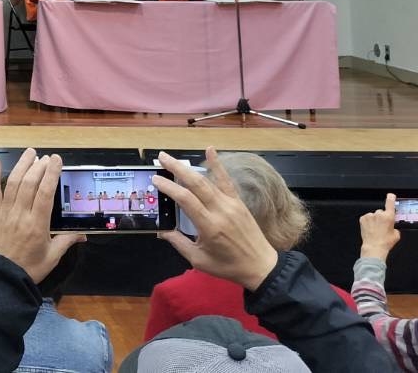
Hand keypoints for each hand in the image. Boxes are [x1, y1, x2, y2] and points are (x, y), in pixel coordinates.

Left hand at [0, 148, 81, 282]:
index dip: (51, 174)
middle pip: (29, 184)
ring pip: (13, 183)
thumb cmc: (29, 268)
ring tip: (30, 153)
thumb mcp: (52, 257)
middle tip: (46, 158)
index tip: (56, 160)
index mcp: (37, 225)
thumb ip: (67, 241)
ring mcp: (5, 213)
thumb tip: (83, 235)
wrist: (1, 277)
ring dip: (22, 165)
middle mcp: (21, 215)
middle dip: (39, 167)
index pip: (45, 193)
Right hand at [153, 148, 279, 290]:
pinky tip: (210, 150)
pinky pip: (226, 180)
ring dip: (189, 167)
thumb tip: (162, 230)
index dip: (169, 187)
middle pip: (196, 183)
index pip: (186, 199)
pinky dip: (217, 164)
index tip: (156, 179)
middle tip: (161, 158)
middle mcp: (220, 211)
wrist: (261, 266)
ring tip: (173, 158)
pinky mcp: (238, 202)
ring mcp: (231, 204)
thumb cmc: (229, 266)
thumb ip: (179, 243)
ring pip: (208, 180)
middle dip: (176, 168)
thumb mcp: (199, 260)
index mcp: (209, 227)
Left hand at [359, 194, 401, 260]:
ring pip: (374, 216)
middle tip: (382, 227)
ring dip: (375, 220)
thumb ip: (395, 227)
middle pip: (381, 212)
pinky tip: (371, 229)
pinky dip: (368, 222)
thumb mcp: (396, 235)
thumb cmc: (386, 242)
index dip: (391, 198)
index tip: (391, 195)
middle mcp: (379, 214)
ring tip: (376, 230)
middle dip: (382, 218)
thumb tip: (393, 227)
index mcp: (389, 217)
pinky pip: (367, 218)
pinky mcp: (363, 218)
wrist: (374, 247)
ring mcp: (370, 216)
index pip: (390, 203)